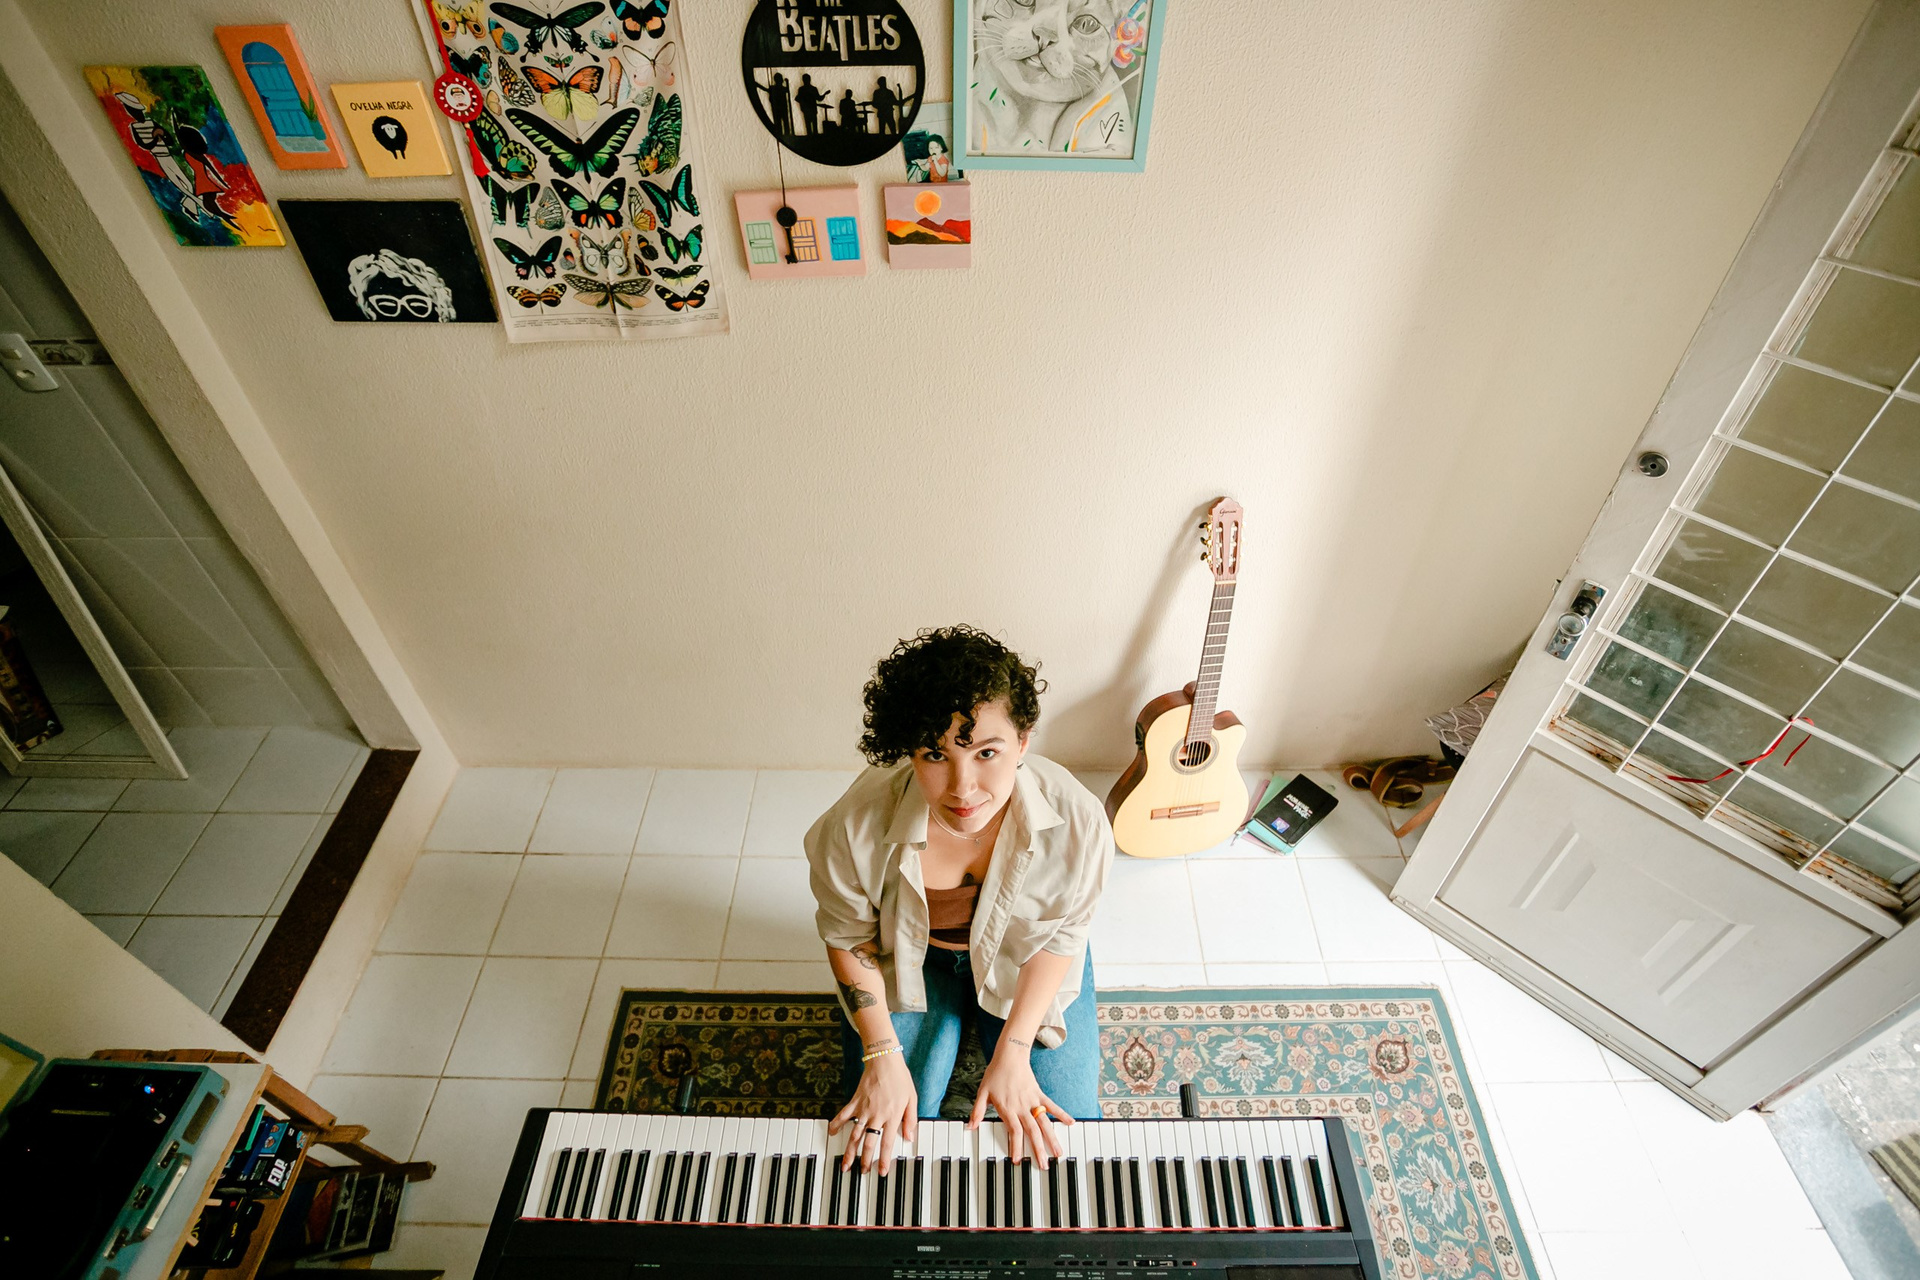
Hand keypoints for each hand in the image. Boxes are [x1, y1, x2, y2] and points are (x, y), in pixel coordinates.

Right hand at [829, 1052, 915, 1170]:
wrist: (884, 1060)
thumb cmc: (900, 1079)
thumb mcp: (912, 1099)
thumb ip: (910, 1120)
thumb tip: (909, 1137)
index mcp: (892, 1116)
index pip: (887, 1143)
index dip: (884, 1160)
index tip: (882, 1172)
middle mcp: (877, 1115)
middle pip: (869, 1143)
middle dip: (865, 1160)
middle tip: (862, 1172)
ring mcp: (864, 1109)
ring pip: (855, 1135)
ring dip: (849, 1151)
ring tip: (845, 1165)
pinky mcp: (855, 1101)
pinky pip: (843, 1115)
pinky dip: (836, 1124)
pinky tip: (832, 1133)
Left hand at [969, 1043, 1070, 1167]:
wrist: (1010, 1055)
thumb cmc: (995, 1074)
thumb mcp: (982, 1092)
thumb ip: (976, 1111)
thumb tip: (970, 1127)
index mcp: (1008, 1108)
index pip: (1014, 1131)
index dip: (1016, 1146)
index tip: (1017, 1160)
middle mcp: (1022, 1106)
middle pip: (1032, 1131)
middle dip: (1038, 1150)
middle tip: (1044, 1166)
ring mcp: (1033, 1101)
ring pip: (1044, 1122)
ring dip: (1052, 1138)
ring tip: (1059, 1152)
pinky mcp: (1039, 1094)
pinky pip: (1052, 1106)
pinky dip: (1062, 1114)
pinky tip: (1071, 1123)